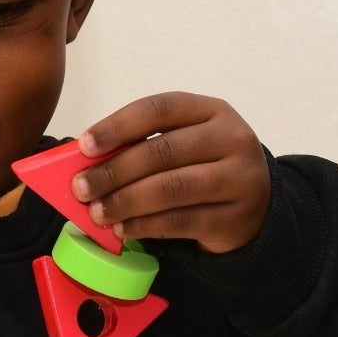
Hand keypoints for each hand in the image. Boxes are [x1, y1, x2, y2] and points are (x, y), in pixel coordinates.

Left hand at [70, 92, 269, 254]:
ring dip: (125, 202)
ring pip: (171, 188)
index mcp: (213, 111)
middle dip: (114, 171)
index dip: (118, 125)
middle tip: (80, 188)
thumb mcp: (184, 144)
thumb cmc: (203, 167)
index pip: (160, 108)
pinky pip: (180, 221)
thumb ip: (144, 146)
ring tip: (97, 213)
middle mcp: (233, 139)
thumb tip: (86, 164)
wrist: (257, 206)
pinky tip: (122, 228)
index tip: (84, 145)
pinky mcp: (236, 218)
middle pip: (162, 151)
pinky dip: (144, 225)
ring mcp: (241, 179)